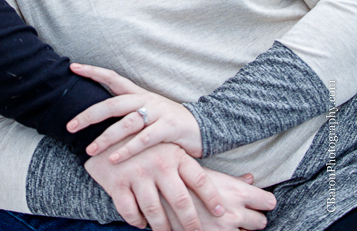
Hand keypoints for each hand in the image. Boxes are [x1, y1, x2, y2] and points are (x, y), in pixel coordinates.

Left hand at [68, 63, 202, 160]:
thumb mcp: (147, 111)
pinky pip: (144, 140)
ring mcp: (157, 113)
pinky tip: (114, 158)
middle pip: (113, 104)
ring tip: (90, 150)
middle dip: (90, 115)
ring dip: (106, 137)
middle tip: (70, 125)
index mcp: (139, 93)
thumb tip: (97, 114)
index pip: (113, 78)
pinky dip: (128, 149)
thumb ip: (126, 112)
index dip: (93, 72)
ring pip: (126, 123)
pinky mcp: (168, 129)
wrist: (202, 127)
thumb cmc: (168, 122)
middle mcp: (146, 99)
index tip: (73, 67)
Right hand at [84, 138, 225, 230]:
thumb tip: (251, 179)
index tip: (222, 214)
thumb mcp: (174, 149)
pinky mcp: (117, 184)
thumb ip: (203, 168)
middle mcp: (158, 164)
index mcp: (175, 154)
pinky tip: (143, 224)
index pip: (200, 179)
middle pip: (181, 202)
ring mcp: (137, 174)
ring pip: (156, 213)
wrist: (105, 133)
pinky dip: (138, 222)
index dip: (212, 198)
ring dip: (164, 229)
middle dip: (191, 224)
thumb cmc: (147, 146)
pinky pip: (131, 213)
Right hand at [168, 169, 275, 229]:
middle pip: (261, 222)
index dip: (264, 201)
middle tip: (241, 213)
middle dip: (253, 218)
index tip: (259, 201)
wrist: (157, 195)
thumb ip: (232, 180)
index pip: (268, 201)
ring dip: (239, 230)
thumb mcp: (207, 174)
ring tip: (224, 221)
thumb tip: (250, 179)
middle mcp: (234, 213)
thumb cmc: (182, 179)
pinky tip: (214, 228)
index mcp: (236, 192)